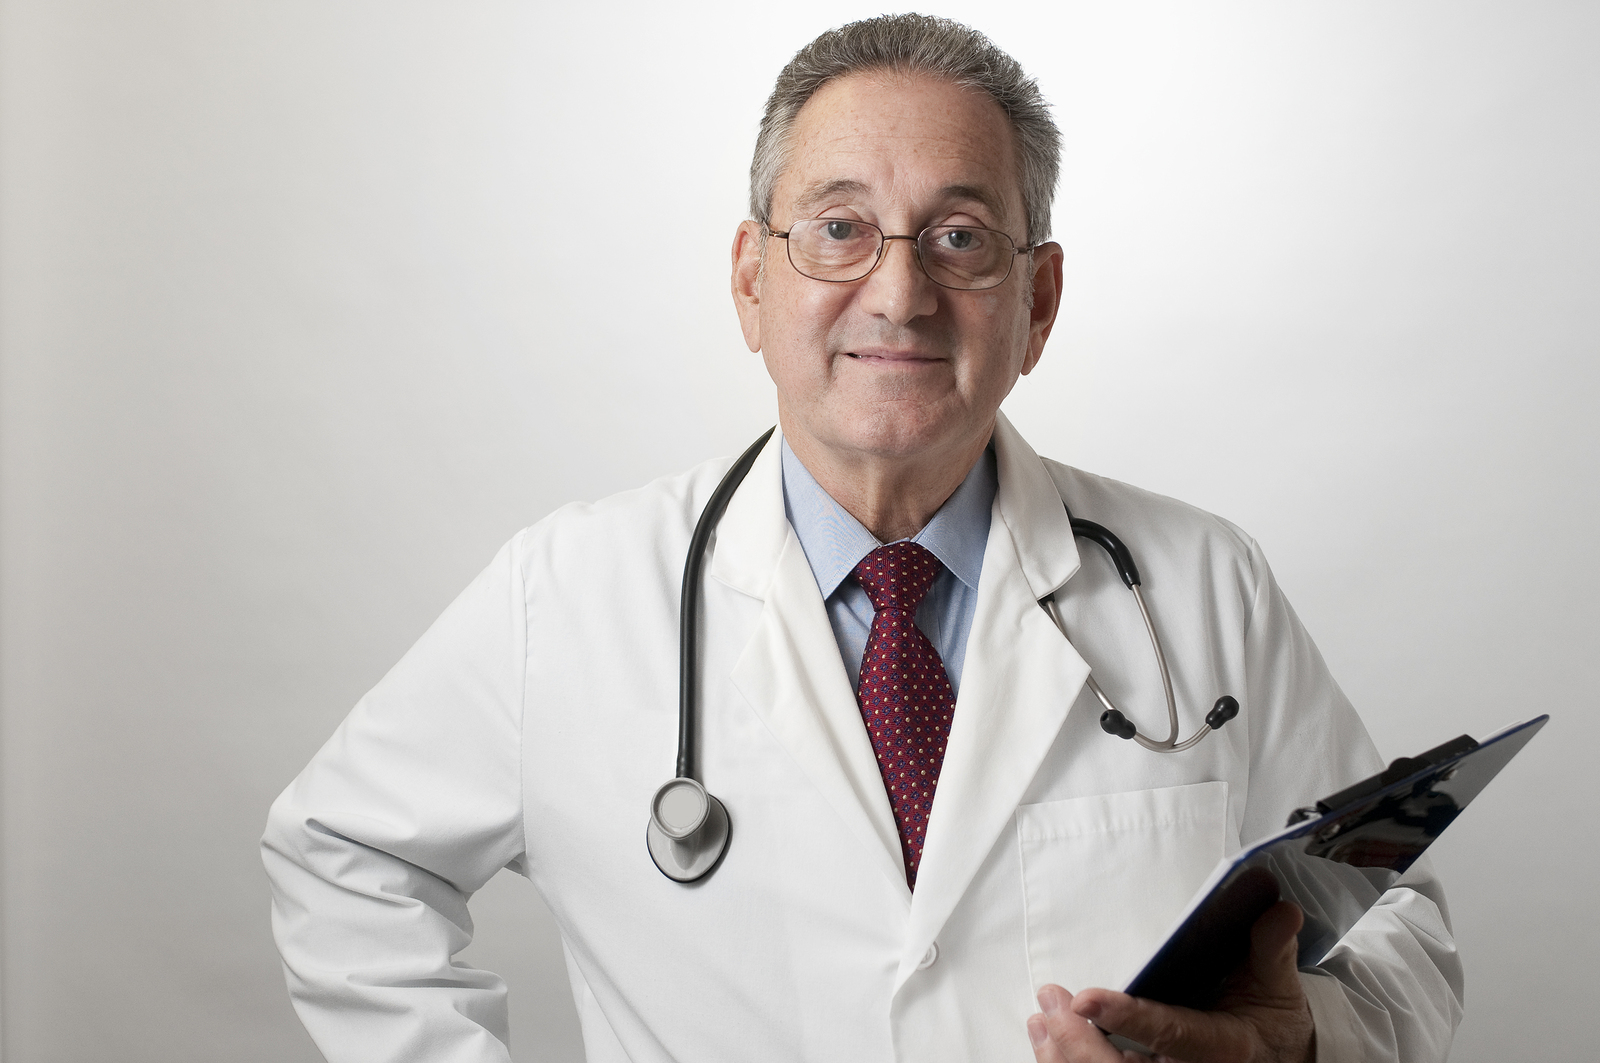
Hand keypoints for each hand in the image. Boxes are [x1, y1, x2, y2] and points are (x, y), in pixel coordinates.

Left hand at [1026, 901, 1313, 1062]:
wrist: (1278, 1059)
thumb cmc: (1271, 1023)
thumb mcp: (1277, 987)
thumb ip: (1272, 949)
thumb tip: (1281, 909)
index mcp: (1222, 1047)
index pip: (1169, 1034)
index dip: (1127, 1018)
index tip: (1085, 998)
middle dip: (1078, 1040)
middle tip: (1050, 1002)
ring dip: (1064, 1054)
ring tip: (1040, 1020)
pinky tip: (1047, 1040)